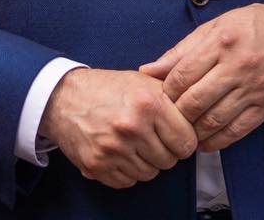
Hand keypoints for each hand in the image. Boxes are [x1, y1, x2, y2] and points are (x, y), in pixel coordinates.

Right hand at [38, 67, 196, 188]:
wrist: (62, 98)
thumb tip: (200, 114)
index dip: (184, 140)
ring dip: (146, 162)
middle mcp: (132, 127)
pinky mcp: (98, 165)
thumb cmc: (106, 89)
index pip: (187, 142)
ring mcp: (114, 149)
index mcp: (148, 103)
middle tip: (151, 138)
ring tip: (134, 143)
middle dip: (165, 151)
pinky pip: (128, 182)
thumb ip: (172, 96)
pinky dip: (127, 172)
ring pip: (150, 173)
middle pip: (170, 161)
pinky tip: (120, 153)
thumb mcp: (142, 81)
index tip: (176, 136)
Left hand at [138, 1, 263, 151]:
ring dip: (193, 131)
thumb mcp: (217, 26)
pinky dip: (217, 141)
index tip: (159, 97)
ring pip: (214, 120)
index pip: (181, 75)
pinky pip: (236, 131)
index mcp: (222, 42)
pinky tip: (205, 140)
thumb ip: (181, 50)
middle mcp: (238, 66)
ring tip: (183, 132)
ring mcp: (254, 89)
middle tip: (167, 118)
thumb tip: (148, 70)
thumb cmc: (256, 26)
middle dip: (176, 114)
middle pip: (194, 101)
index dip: (165, 91)